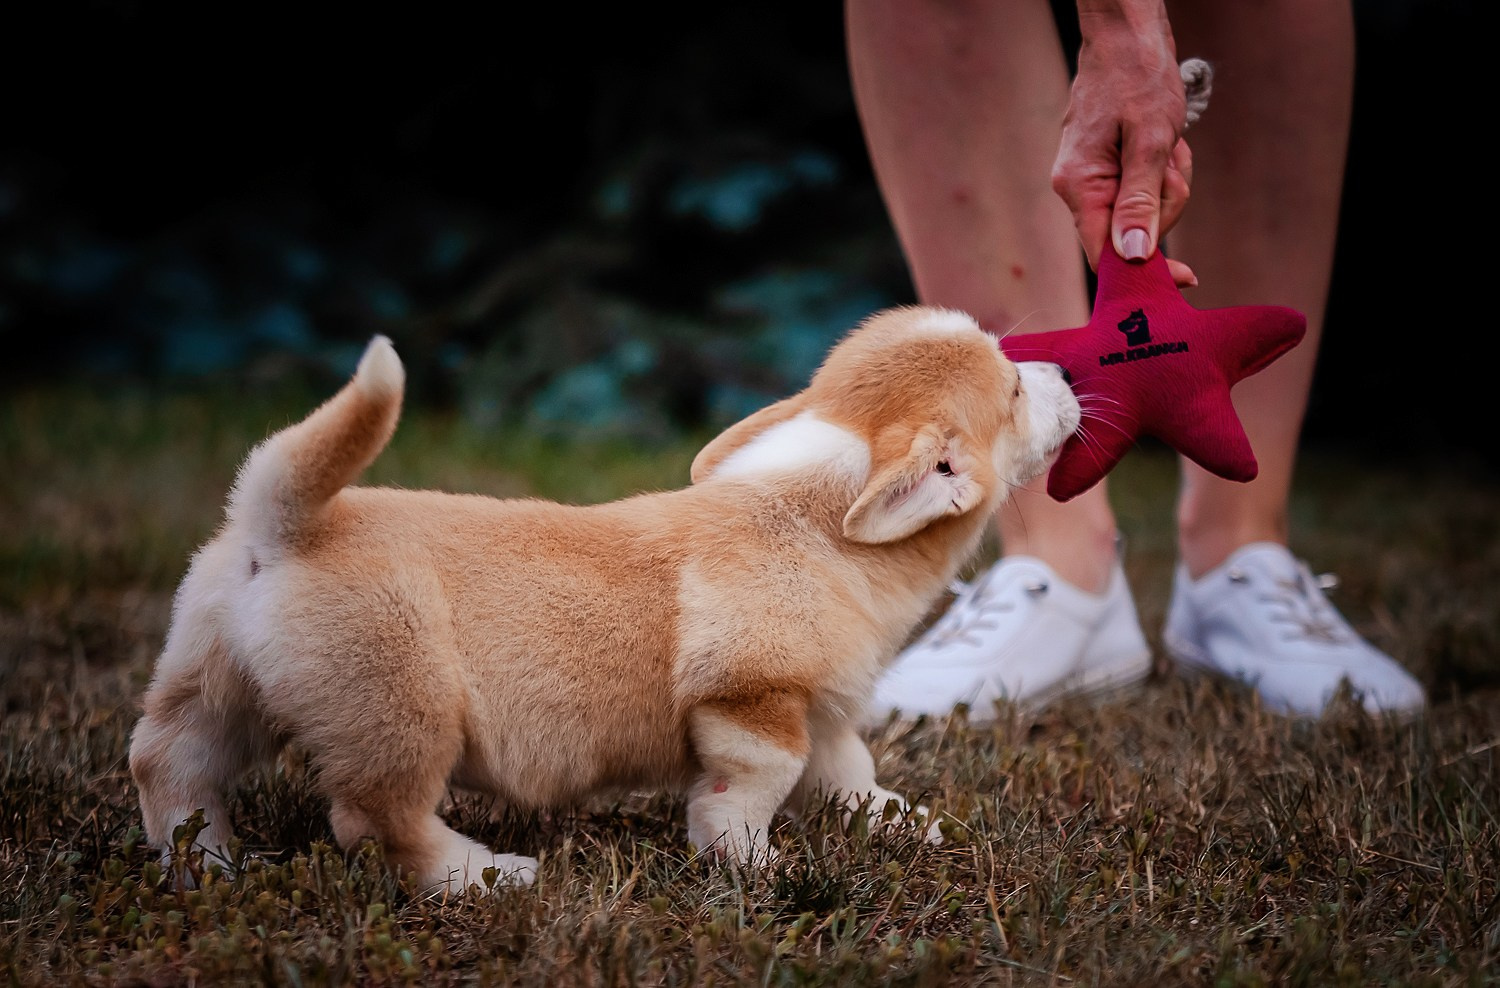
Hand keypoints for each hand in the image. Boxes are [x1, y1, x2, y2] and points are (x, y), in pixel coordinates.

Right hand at [1051, 5, 1196, 286]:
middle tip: (1172, 161)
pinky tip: (1163, 142)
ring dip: (1168, 181)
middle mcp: (1078, 188)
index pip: (1105, 254)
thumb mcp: (1150, 140)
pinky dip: (1161, 170)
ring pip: (1143, 209)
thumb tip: (1133, 257)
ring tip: (1168, 143)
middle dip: (1165, 202)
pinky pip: (1142, 188)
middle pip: (1130, 233)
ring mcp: (1091, 178)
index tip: (1185, 277)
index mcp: (1080, 186)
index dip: (1143, 271)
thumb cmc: (1137, 77)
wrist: (1125, 35)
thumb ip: (1140, 202)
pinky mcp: (1106, 169)